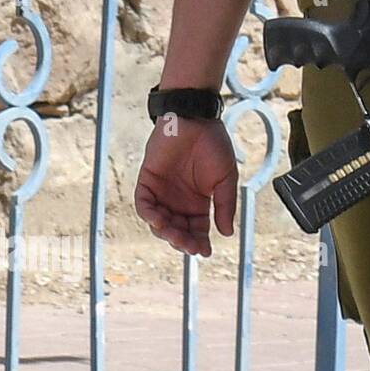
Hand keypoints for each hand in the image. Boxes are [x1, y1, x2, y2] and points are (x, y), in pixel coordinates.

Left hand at [134, 118, 237, 257]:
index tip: (204, 252)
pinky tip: (158, 221)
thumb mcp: (226, 180)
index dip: (199, 243)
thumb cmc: (213, 145)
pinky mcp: (148, 180)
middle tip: (188, 245)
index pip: (197, 230)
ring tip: (174, 235)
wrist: (196, 119)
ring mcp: (162, 192)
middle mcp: (179, 201)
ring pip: (159, 222)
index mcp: (198, 203)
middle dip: (182, 241)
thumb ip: (225, 206)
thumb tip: (226, 233)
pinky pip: (143, 204)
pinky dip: (149, 214)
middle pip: (177, 230)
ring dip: (165, 232)